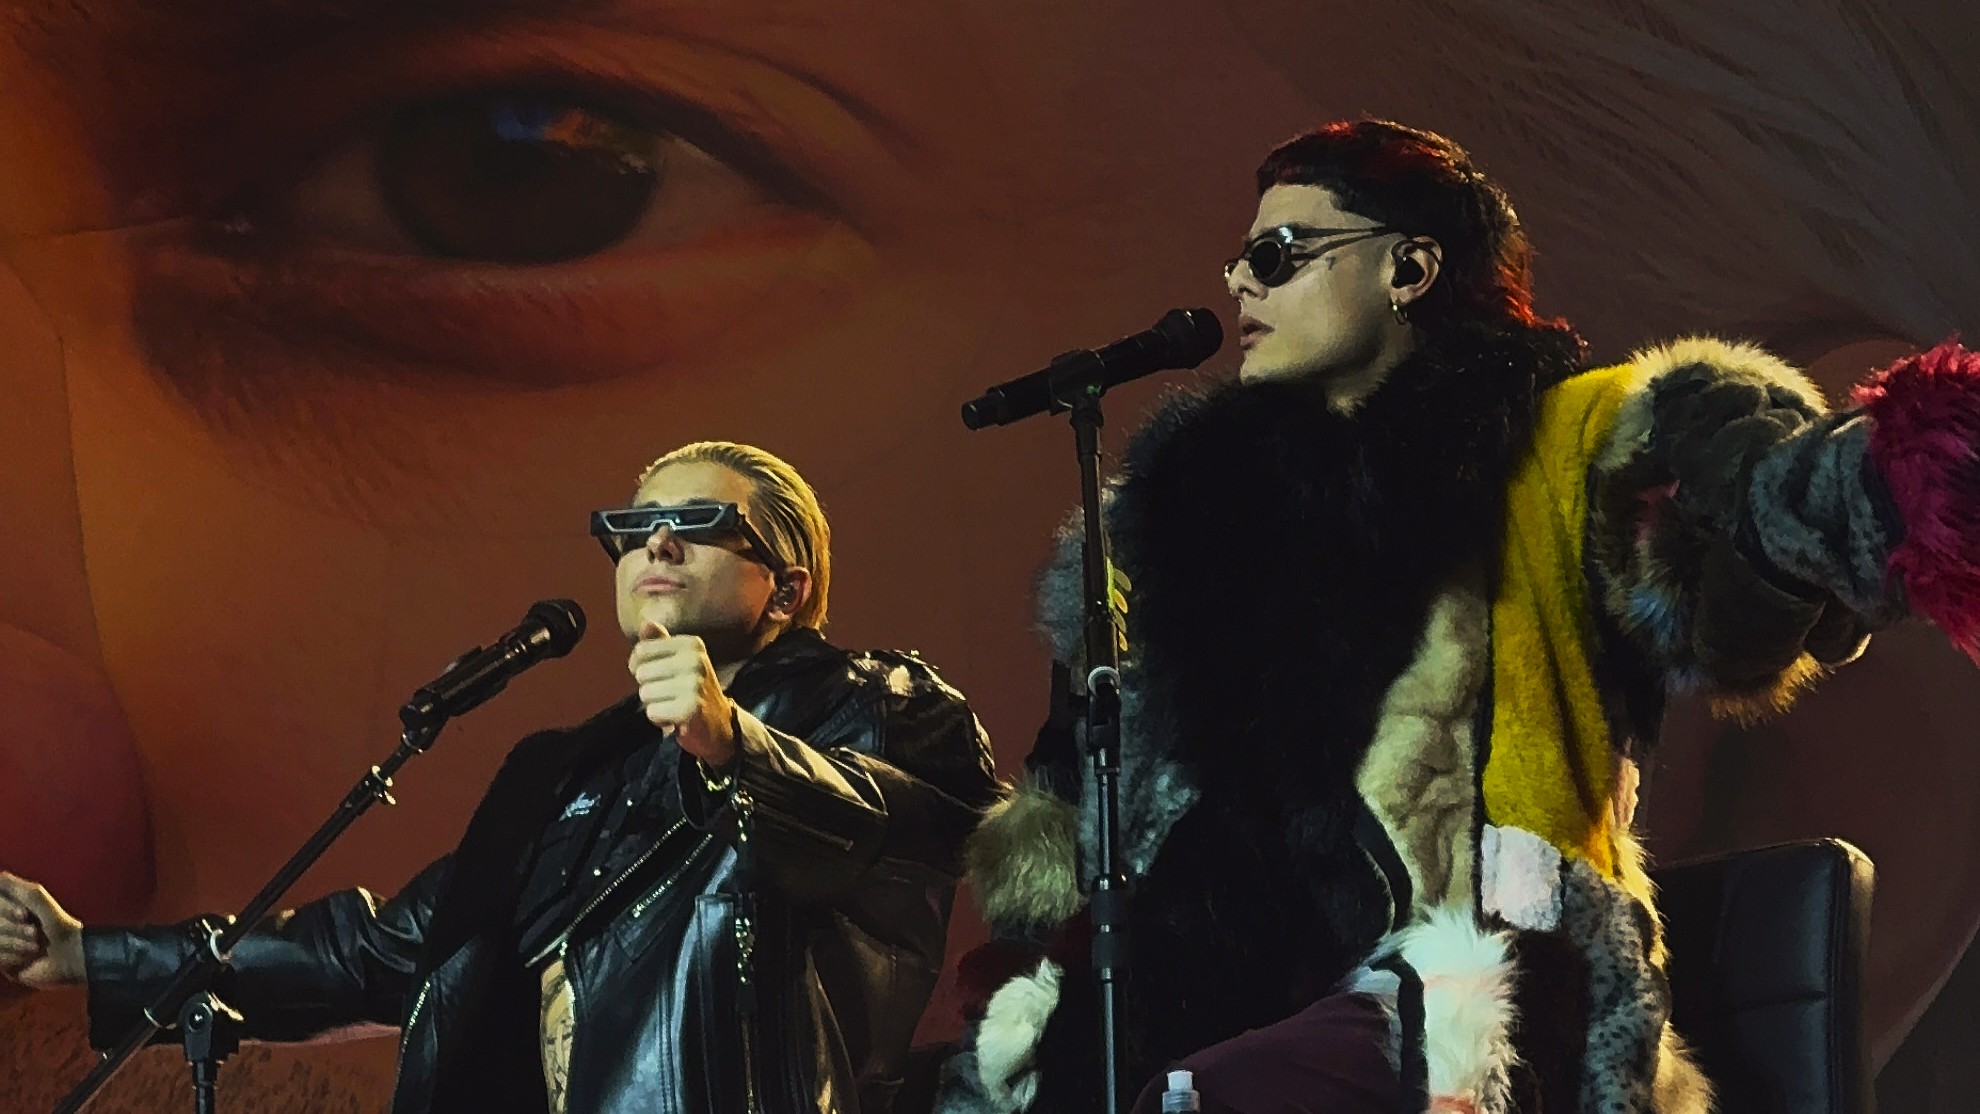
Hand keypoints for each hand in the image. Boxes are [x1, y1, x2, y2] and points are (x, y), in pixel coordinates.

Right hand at [0, 872, 84, 988]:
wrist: (71, 957)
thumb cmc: (59, 925)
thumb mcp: (38, 899)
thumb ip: (14, 886)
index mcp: (13, 909)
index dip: (5, 909)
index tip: (23, 914)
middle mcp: (7, 925)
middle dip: (12, 928)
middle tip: (34, 932)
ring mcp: (5, 944)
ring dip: (14, 942)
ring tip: (35, 946)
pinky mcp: (5, 963)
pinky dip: (12, 956)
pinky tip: (28, 957)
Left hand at [628, 621, 738, 768]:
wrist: (719, 724)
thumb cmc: (691, 690)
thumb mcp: (678, 660)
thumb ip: (659, 641)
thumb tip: (645, 621)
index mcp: (692, 644)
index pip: (641, 650)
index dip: (641, 667)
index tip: (659, 676)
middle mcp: (695, 660)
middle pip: (641, 673)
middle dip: (649, 688)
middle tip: (671, 694)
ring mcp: (694, 684)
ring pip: (645, 693)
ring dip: (654, 705)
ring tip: (674, 705)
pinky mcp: (690, 708)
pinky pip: (652, 712)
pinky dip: (659, 719)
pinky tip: (676, 718)